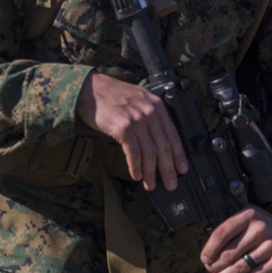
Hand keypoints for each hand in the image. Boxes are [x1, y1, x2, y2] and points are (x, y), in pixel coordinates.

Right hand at [76, 72, 187, 191]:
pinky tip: (136, 174)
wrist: (89, 88)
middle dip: (168, 169)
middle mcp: (149, 112)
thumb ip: (150, 114)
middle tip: (171, 184)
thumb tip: (158, 140)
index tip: (182, 169)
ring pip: (150, 152)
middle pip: (164, 146)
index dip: (179, 155)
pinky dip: (136, 166)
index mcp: (156, 105)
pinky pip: (133, 152)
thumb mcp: (138, 98)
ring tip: (150, 184)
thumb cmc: (110, 94)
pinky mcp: (123, 128)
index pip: (173, 134)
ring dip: (151, 172)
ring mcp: (137, 120)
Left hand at [201, 206, 271, 272]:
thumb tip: (209, 253)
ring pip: (240, 267)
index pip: (222, 233)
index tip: (204, 259)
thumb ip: (231, 228)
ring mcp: (270, 246)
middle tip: (210, 271)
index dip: (209, 249)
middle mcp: (259, 229)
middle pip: (229, 253)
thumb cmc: (262, 227)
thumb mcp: (248, 218)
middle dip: (215, 265)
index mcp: (248, 215)